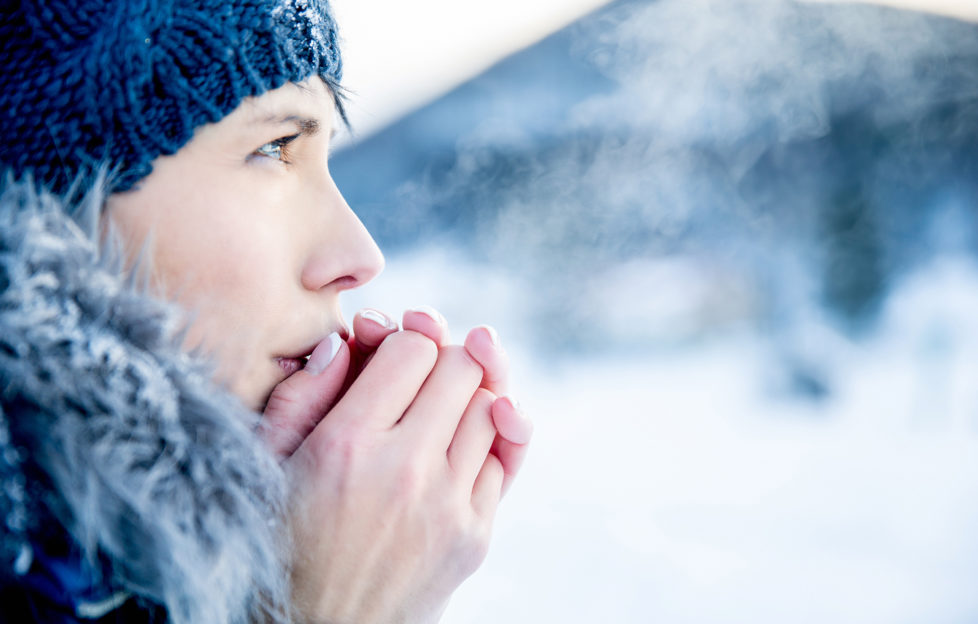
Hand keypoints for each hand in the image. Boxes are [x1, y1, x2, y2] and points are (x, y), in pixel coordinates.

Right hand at [258, 308, 531, 623]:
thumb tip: (347, 341)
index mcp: (346, 446)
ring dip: (470, 395)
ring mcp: (448, 508)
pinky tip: (459, 442)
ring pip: (492, 407)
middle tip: (421, 370)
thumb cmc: (280, 541)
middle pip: (463, 367)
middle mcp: (405, 472)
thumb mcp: (266, 463)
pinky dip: (487, 440)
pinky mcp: (475, 538)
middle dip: (442, 357)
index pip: (414, 348)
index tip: (388, 354)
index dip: (404, 340)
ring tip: (440, 405)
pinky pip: (504, 458)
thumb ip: (301, 393)